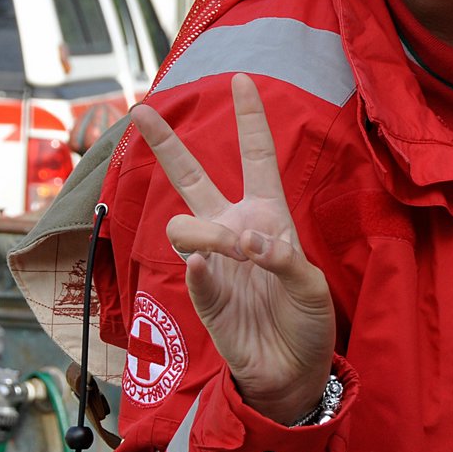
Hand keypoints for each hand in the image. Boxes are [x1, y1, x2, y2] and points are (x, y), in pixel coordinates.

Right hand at [131, 73, 336, 424]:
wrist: (293, 371)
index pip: (257, 158)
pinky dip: (204, 272)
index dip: (250, 121)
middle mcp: (235, 229)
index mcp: (269, 216)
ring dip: (205, 235)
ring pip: (186, 227)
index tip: (241, 79)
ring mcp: (214, 261)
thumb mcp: (311, 284)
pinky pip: (193, 273)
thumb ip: (280, 257)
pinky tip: (209, 272)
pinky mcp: (202, 296)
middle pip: (194, 178)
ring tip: (228, 253)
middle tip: (142, 110)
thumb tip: (237, 241)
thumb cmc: (307, 320)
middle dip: (167, 145)